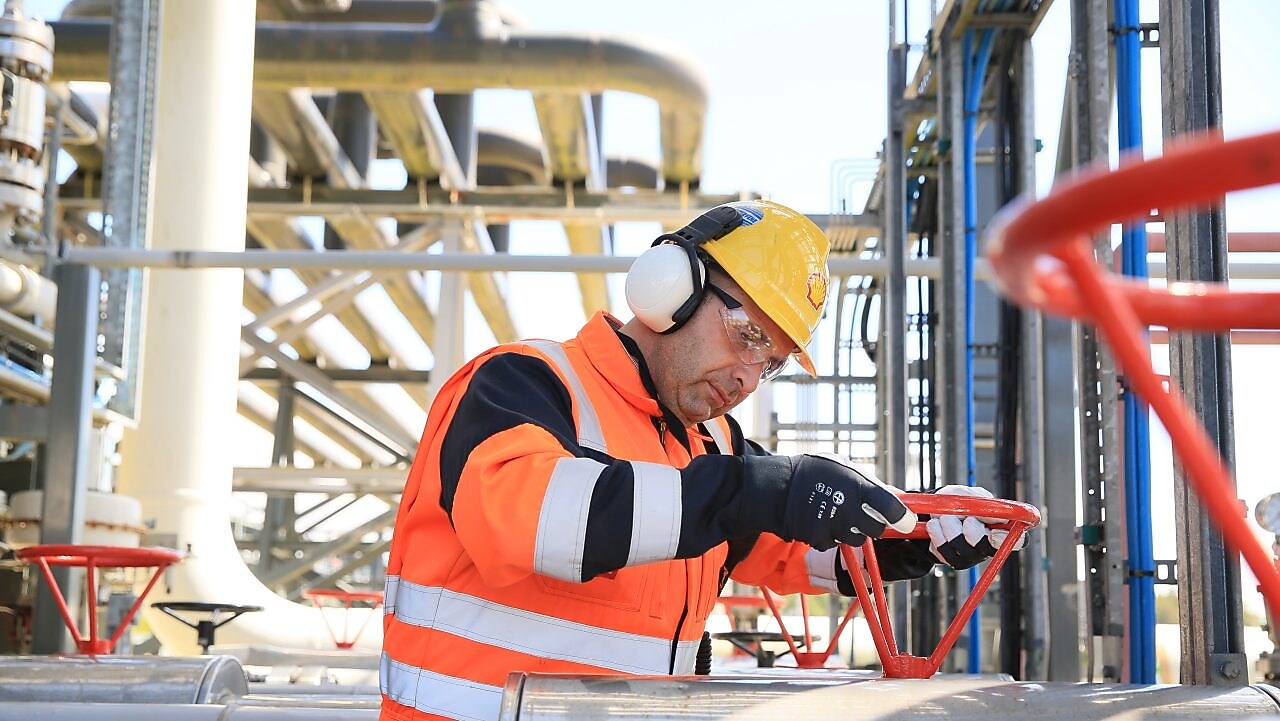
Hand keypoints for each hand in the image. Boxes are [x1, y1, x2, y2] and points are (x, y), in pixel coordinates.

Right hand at [782, 455, 915, 550]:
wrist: (777, 488)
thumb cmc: (814, 472)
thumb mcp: (845, 468)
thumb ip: (872, 484)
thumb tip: (898, 497)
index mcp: (857, 486)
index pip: (891, 507)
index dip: (903, 517)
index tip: (907, 521)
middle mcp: (847, 508)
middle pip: (877, 529)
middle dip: (875, 524)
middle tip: (863, 513)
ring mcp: (833, 526)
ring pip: (857, 539)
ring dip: (852, 531)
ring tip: (837, 513)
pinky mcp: (820, 539)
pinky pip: (836, 543)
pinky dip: (832, 535)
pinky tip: (822, 521)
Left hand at [924, 485, 1024, 569]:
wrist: (932, 508)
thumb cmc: (956, 501)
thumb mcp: (968, 494)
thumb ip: (980, 501)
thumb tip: (994, 512)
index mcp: (1000, 527)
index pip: (1017, 540)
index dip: (1007, 538)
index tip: (993, 531)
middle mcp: (988, 544)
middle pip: (987, 547)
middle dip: (973, 530)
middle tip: (965, 517)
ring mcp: (970, 554)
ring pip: (962, 547)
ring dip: (949, 525)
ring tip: (944, 515)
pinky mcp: (951, 559)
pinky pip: (943, 550)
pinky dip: (936, 532)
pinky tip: (936, 524)